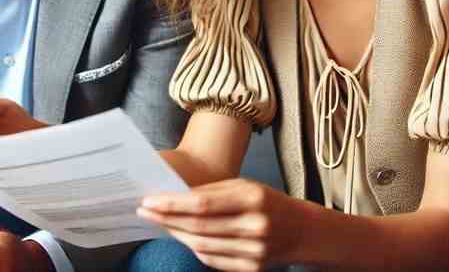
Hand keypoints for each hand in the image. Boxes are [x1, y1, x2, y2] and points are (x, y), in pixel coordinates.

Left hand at [137, 178, 312, 270]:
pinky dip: (193, 248)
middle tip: (145, 211)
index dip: (172, 204)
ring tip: (159, 222)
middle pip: (198, 226)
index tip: (150, 201)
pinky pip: (213, 260)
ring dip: (176, 234)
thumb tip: (174, 197)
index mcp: (252, 198)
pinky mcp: (252, 269)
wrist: (302, 230)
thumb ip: (211, 192)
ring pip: (202, 246)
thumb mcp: (243, 186)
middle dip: (167, 219)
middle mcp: (254, 226)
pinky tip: (181, 236)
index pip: (202, 204)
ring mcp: (254, 252)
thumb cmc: (266, 201)